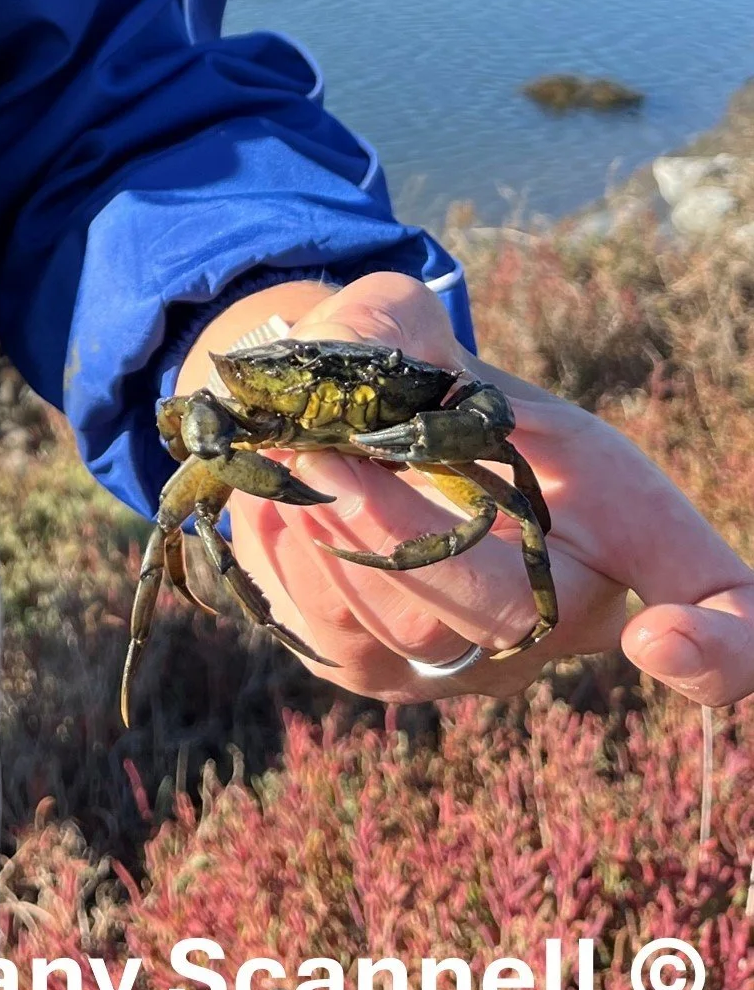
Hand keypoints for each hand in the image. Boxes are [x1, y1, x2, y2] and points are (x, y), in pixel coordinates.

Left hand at [203, 273, 753, 704]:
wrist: (319, 413)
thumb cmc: (401, 370)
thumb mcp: (407, 320)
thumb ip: (390, 330)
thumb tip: (357, 392)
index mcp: (616, 524)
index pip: (726, 605)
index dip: (728, 651)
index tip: (657, 637)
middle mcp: (556, 614)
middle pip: (506, 619)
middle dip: (408, 538)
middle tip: (330, 454)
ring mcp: (466, 659)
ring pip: (407, 636)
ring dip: (337, 541)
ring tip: (298, 456)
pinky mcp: (379, 669)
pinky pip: (335, 637)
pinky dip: (295, 559)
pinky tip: (282, 499)